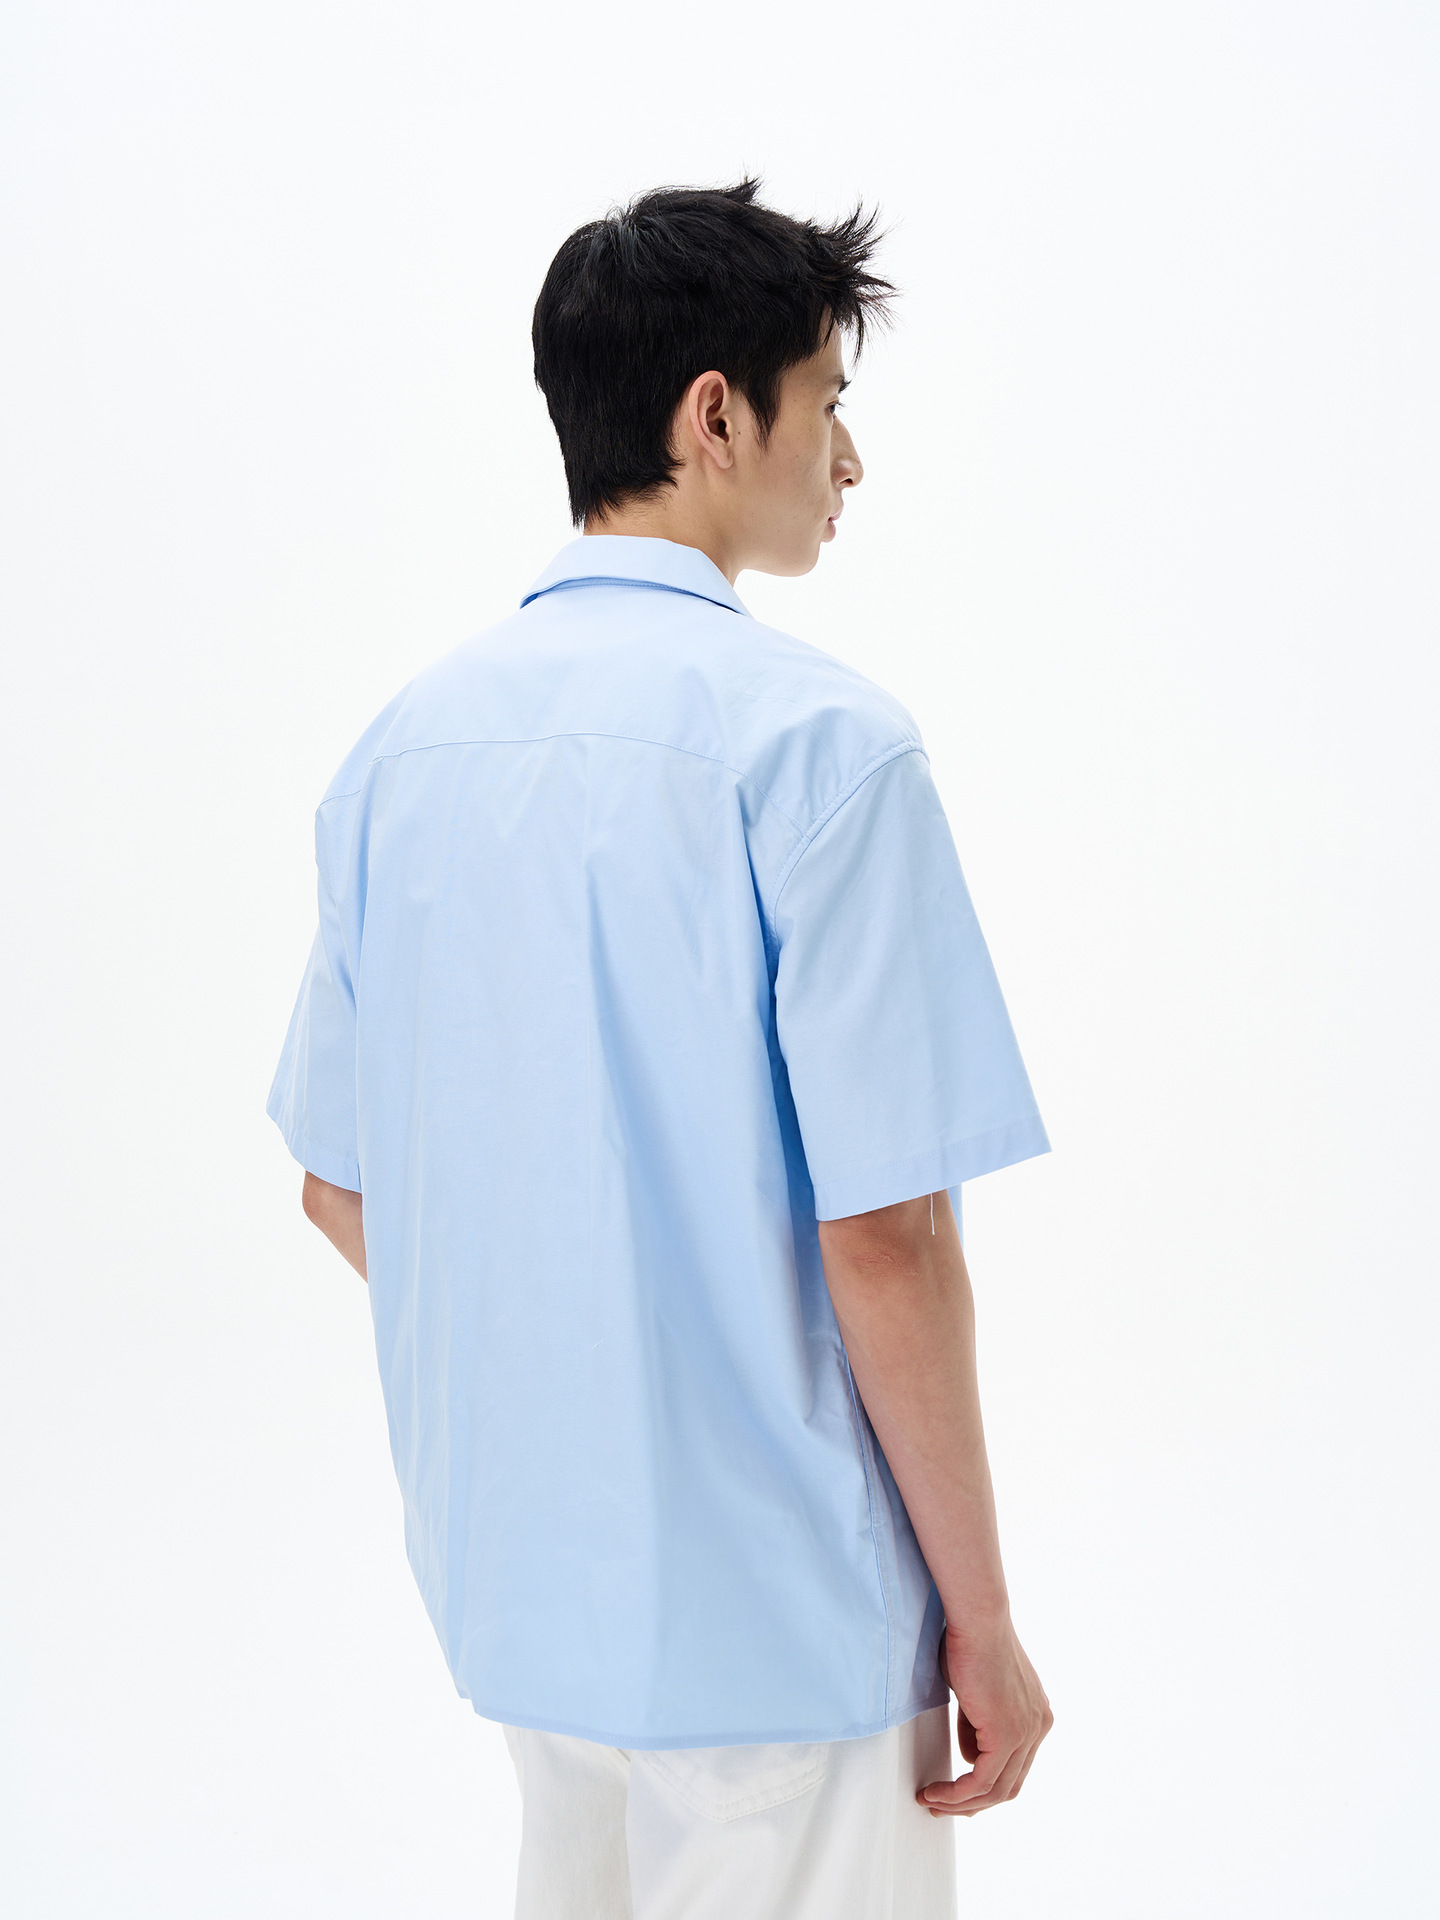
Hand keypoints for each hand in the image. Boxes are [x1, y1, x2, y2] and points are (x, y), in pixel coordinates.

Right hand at [917, 1618, 1051, 1816]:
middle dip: (973, 1802)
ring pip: (995, 1790)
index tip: (958, 1790)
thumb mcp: (975, 1690)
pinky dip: (956, 1793)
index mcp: (1036, 1713)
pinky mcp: (1008, 1735)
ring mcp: (1027, 1733)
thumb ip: (977, 1722)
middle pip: (1009, 1785)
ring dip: (960, 1802)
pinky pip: (981, 1781)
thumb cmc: (969, 1641)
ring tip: (932, 1801)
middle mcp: (1038, 1726)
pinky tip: (936, 1792)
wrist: (977, 1620)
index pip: (1015, 1765)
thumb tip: (969, 1752)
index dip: (986, 1784)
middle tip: (943, 1805)